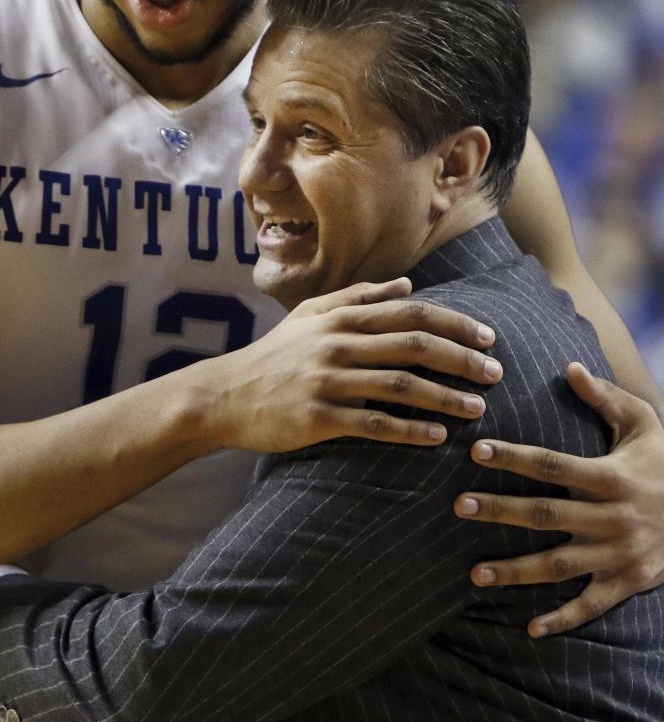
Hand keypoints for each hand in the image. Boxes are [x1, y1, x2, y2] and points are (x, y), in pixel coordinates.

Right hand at [212, 277, 501, 451]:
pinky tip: (437, 437)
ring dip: (444, 397)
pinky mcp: (318, 417)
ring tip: (478, 409)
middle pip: (414, 346)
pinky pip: (373, 424)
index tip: (489, 337)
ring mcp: (328, 381)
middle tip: (496, 373)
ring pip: (400, 386)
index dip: (455, 324)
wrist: (225, 395)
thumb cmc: (274, 355)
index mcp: (341, 318)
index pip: (411, 313)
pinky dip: (409, 430)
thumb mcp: (310, 316)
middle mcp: (337, 344)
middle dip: (462, 359)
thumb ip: (359, 297)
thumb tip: (408, 285)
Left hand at [454, 362, 663, 636]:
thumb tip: (569, 366)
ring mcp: (619, 554)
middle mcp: (613, 518)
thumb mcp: (645, 423)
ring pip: (560, 565)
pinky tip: (530, 628)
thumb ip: (605, 398)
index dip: (514, 457)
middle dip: (501, 511)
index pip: (553, 465)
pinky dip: (563, 619)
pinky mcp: (628, 582)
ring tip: (475, 574)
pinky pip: (592, 605)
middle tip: (458, 506)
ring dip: (517, 571)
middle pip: (547, 514)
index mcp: (612, 477)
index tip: (476, 450)